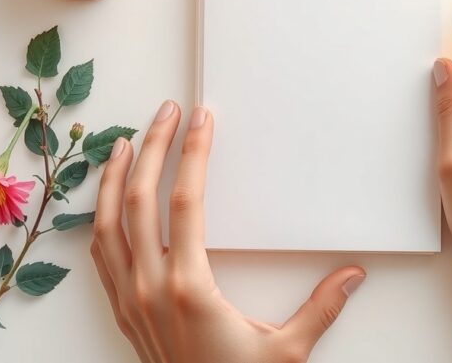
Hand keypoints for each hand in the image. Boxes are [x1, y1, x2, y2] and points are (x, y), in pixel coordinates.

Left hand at [91, 101, 365, 362]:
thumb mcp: (286, 352)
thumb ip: (320, 309)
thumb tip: (352, 275)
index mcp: (190, 288)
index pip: (186, 202)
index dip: (193, 153)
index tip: (200, 121)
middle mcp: (150, 288)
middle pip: (138, 201)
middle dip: (152, 148)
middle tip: (165, 113)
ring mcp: (130, 300)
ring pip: (106, 224)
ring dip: (113, 178)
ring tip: (125, 143)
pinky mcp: (123, 312)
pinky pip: (100, 254)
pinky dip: (100, 218)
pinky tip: (108, 201)